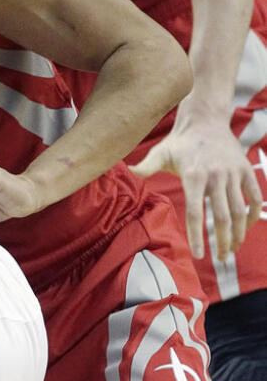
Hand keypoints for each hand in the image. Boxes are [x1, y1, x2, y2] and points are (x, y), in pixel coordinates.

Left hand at [130, 109, 260, 261]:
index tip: (198, 255)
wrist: (205, 120)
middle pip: (221, 217)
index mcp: (193, 176)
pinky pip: (254, 198)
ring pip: (239, 211)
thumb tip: (127, 171)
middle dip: (222, 242)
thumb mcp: (160, 152)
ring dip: (238, 233)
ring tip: (232, 249)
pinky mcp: (246, 171)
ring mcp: (233, 174)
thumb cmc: (179, 142)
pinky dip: (251, 215)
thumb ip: (146, 166)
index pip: (196, 213)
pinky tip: (243, 229)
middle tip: (219, 259)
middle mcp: (215, 176)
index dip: (198, 236)